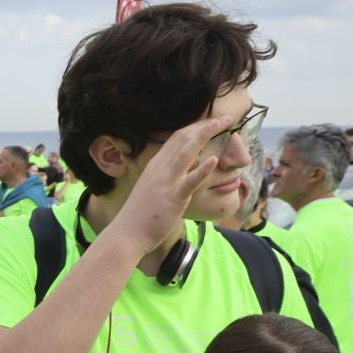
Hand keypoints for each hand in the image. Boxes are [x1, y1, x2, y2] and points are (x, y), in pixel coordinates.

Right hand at [105, 115, 232, 255]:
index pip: (176, 138)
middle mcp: (160, 169)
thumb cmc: (140, 216)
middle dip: (205, 125)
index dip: (195, 127)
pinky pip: (189, 182)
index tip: (211, 121)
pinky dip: (201, 170)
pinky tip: (214, 160)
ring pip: (186, 153)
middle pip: (183, 139)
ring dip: (205, 135)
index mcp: (155, 166)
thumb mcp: (151, 189)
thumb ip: (165, 178)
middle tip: (225, 117)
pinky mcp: (172, 199)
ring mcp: (166, 183)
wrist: (126, 234)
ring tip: (223, 124)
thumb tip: (180, 173)